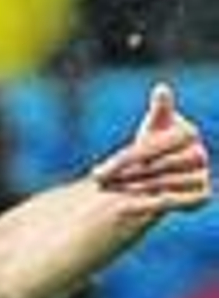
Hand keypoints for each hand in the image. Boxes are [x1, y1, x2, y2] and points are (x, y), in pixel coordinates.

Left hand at [92, 82, 211, 215]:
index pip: (152, 146)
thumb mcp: (152, 127)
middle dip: (126, 174)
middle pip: (158, 166)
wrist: (158, 175)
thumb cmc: (152, 147)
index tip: (94, 173)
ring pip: (163, 184)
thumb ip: (159, 110)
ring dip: (134, 188)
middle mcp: (200, 154)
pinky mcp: (202, 195)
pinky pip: (175, 202)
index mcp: (188, 133)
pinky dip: (147, 205)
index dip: (124, 160)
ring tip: (110, 189)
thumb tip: (162, 89)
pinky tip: (122, 208)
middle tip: (99, 181)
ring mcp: (202, 175)